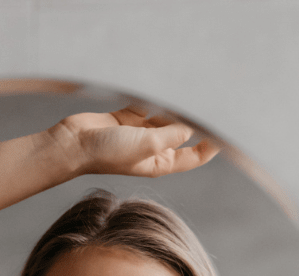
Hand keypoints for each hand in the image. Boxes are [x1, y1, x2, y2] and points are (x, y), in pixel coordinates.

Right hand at [48, 106, 220, 178]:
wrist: (74, 144)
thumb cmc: (108, 152)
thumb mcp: (147, 144)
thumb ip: (172, 136)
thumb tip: (190, 128)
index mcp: (159, 162)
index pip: (192, 157)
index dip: (209, 147)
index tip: (224, 132)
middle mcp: (152, 148)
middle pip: (181, 134)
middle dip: (193, 121)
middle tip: (208, 104)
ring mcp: (139, 132)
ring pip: (165, 117)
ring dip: (172, 107)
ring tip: (184, 94)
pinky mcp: (127, 118)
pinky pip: (147, 106)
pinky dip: (153, 99)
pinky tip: (159, 91)